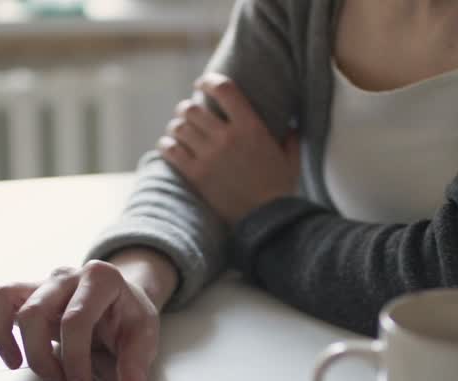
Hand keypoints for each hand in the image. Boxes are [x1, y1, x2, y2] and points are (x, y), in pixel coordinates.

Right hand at [0, 251, 174, 380]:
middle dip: (41, 357)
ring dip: (2, 336)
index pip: (75, 320)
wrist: (119, 294)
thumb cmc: (127, 313)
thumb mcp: (144, 333)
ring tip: (14, 365)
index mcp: (99, 279)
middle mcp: (64, 275)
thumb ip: (137, 363)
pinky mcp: (22, 293)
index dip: (75, 361)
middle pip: (34, 312)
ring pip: (2, 296)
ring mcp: (39, 282)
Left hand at [158, 73, 299, 225]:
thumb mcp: (291, 160)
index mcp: (251, 127)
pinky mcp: (196, 175)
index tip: (201, 84)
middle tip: (187, 114)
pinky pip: (171, 150)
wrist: (267, 221)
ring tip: (179, 131)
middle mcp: (227, 137)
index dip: (208, 81)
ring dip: (176, 127)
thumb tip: (291, 125)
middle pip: (192, 108)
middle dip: (186, 109)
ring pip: (178, 127)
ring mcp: (209, 156)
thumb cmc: (280, 191)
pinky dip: (167, 145)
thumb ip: (290, 138)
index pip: (224, 89)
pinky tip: (169, 147)